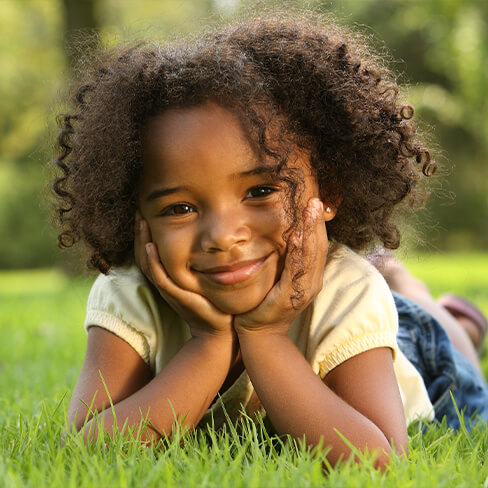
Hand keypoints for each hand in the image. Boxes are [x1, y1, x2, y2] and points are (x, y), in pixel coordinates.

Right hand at [134, 213, 233, 338]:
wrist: (220, 327)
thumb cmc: (213, 301)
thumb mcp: (202, 276)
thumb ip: (198, 260)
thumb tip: (205, 239)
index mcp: (169, 277)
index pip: (149, 252)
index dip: (144, 233)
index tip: (145, 213)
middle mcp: (165, 282)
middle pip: (143, 254)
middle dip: (140, 233)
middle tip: (138, 211)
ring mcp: (169, 289)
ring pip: (148, 263)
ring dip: (142, 241)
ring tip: (142, 222)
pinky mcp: (177, 296)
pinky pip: (159, 277)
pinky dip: (153, 261)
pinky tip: (150, 245)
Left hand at [234, 198, 327, 335]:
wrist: (259, 333)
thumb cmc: (266, 302)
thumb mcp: (280, 277)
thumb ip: (286, 259)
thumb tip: (286, 234)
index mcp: (311, 276)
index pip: (318, 245)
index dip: (317, 224)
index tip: (314, 201)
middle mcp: (312, 282)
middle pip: (319, 246)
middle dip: (317, 221)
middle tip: (315, 199)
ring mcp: (304, 290)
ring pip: (311, 255)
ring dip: (311, 230)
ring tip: (310, 209)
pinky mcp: (290, 297)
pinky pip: (296, 270)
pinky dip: (297, 252)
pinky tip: (296, 236)